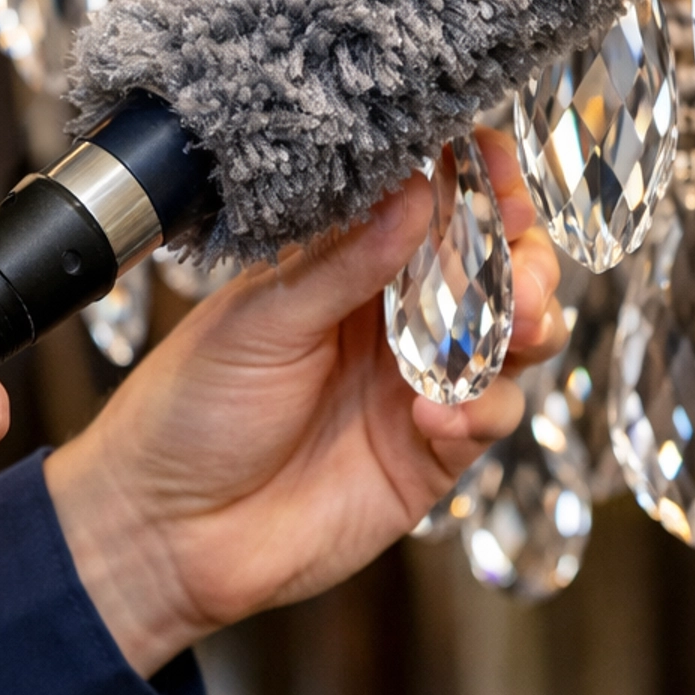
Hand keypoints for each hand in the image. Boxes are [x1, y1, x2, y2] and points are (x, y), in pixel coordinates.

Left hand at [45, 132, 564, 676]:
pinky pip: (491, 417)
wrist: (165, 530)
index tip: (494, 164)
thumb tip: (416, 191)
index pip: (432, 205)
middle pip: (494, 268)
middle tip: (520, 265)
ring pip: (512, 338)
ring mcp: (418, 384)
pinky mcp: (434, 453)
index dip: (474, 181)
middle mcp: (393, 318)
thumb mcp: (261, 320)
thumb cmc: (190, 411)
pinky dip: (484, 408)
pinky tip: (437, 414)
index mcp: (347, 266)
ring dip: (528, 323)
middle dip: (522, 256)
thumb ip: (344, 263)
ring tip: (515, 323)